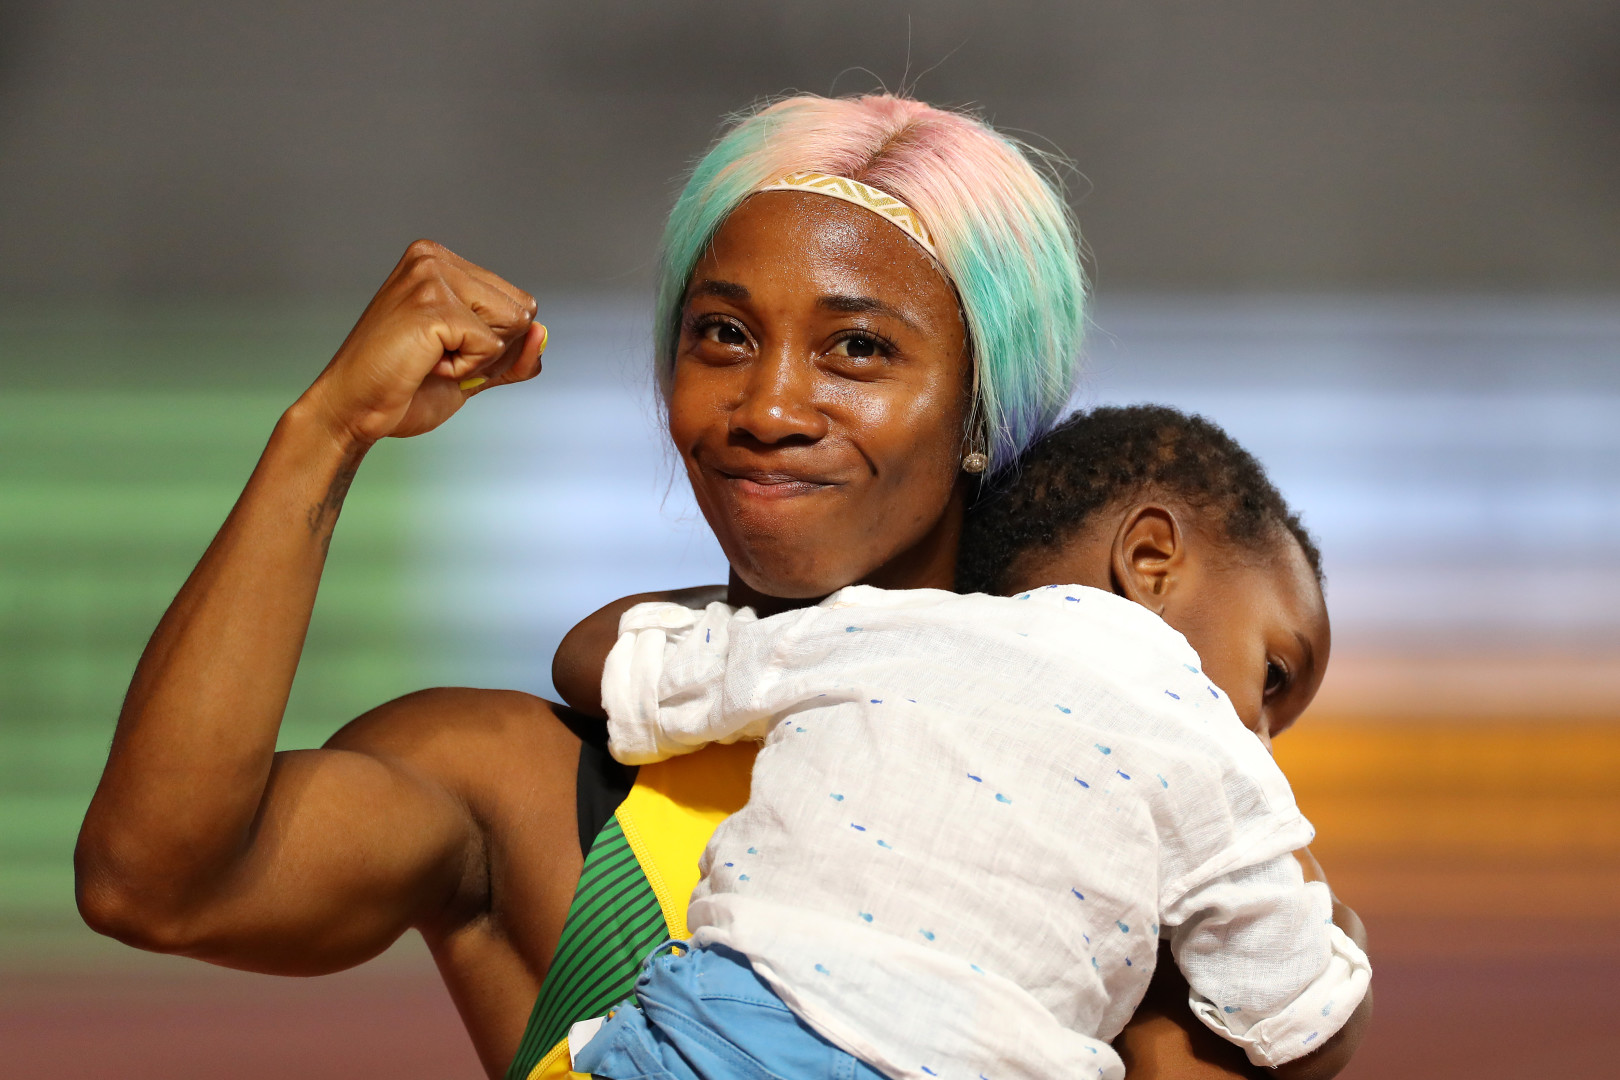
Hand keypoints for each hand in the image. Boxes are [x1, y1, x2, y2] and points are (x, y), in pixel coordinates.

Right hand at [301, 240, 546, 444]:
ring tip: (431, 358)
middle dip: (492, 350)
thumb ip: (515, 354)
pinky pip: (491, 347)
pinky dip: (465, 370)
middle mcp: (434, 258)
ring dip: (479, 359)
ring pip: (512, 325)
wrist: (354, 410)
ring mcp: (431, 277)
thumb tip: (543, 334)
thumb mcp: (475, 368)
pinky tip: (425, 365)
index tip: (446, 350)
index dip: (496, 343)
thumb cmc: (405, 387)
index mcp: (441, 262)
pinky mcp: (433, 306)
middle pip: (522, 311)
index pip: (518, 303)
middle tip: (437, 357)